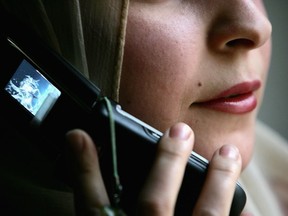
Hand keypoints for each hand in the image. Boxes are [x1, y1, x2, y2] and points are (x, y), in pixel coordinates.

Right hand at [65, 122, 241, 215]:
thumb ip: (101, 207)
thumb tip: (90, 173)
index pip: (92, 206)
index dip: (86, 170)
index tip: (78, 136)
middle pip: (153, 205)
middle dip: (166, 163)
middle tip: (179, 130)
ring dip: (217, 183)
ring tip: (228, 153)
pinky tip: (243, 199)